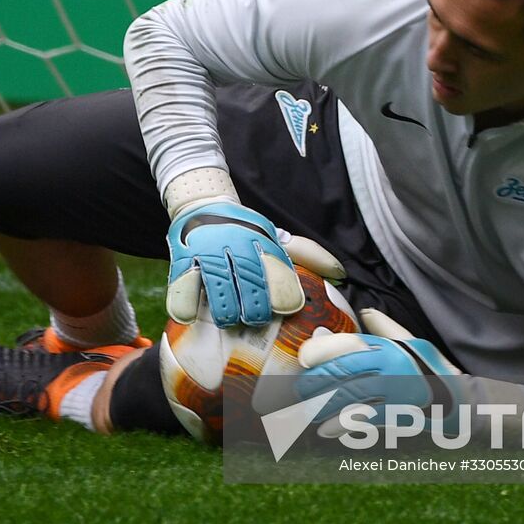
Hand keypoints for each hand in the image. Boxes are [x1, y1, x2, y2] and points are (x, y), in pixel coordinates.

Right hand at [166, 204, 343, 326]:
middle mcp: (237, 245)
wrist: (203, 202)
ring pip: (218, 285)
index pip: (277, 269)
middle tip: (254, 320)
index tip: (286, 310)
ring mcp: (208, 251)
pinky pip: (184, 283)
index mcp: (263, 241)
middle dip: (254, 307)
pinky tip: (189, 317)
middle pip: (249, 281)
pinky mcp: (183, 257)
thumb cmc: (245, 229)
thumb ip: (307, 255)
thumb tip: (341, 274)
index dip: (283, 293)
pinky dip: (185, 302)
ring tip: (228, 321)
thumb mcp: (275, 236)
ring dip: (224, 309)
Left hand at [296, 308, 464, 434]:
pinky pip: (363, 419)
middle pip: (342, 370)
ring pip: (347, 395)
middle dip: (315, 380)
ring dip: (321, 404)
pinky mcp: (397, 415)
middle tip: (299, 389)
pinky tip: (326, 429)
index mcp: (389, 347)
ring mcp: (393, 392)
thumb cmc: (433, 370)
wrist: (461, 403)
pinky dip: (341, 425)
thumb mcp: (412, 342)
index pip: (347, 344)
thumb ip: (385, 328)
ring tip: (306, 411)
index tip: (304, 358)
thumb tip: (365, 311)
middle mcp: (390, 366)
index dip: (320, 350)